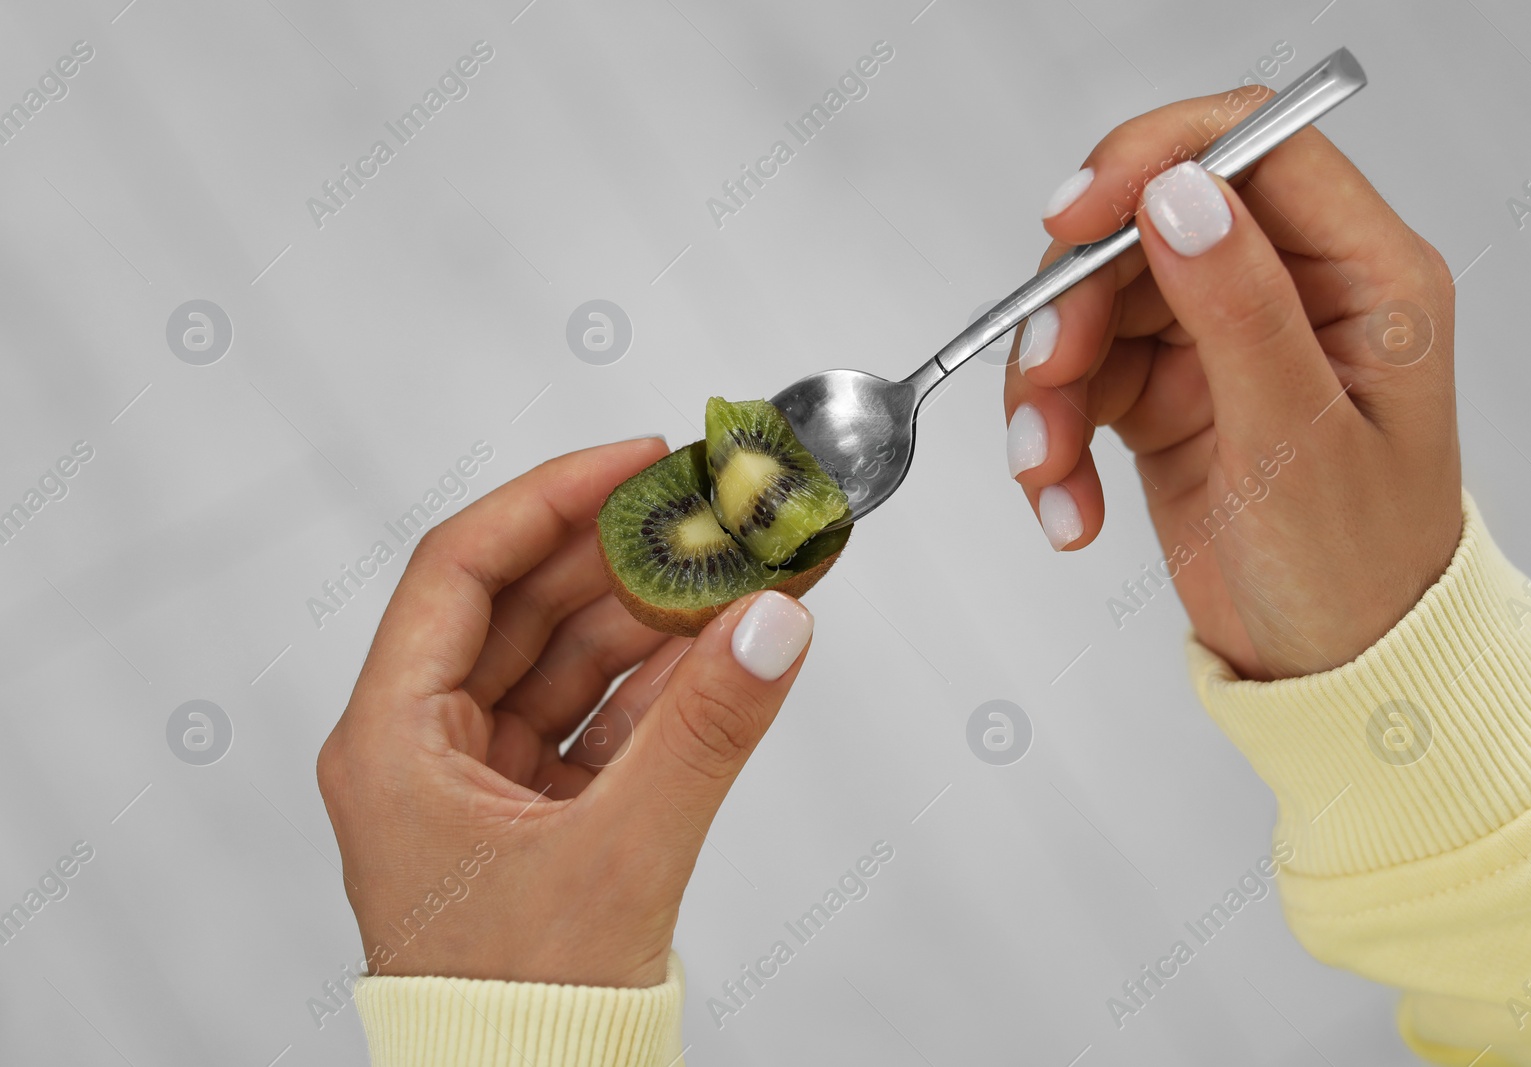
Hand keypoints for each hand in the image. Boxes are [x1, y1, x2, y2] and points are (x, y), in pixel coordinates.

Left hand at [317, 438, 815, 986]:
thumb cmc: (517, 1017)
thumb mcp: (620, 855)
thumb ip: (705, 732)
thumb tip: (775, 622)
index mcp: (392, 742)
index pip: (462, 570)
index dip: (551, 499)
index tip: (637, 460)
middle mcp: (425, 750)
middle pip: (524, 607)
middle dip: (622, 556)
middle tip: (708, 511)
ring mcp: (483, 783)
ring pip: (568, 663)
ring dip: (653, 619)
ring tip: (736, 572)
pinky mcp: (537, 817)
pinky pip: (599, 721)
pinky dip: (659, 687)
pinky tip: (721, 649)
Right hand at [1009, 88, 1461, 679]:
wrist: (1329, 675)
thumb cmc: (1356, 570)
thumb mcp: (1300, 438)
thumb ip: (1242, 308)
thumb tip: (1181, 196)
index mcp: (1358, 273)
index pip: (1250, 147)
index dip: (1153, 159)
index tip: (1074, 218)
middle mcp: (1286, 291)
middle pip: (1146, 229)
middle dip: (1077, 301)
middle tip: (1047, 374)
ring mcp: (1219, 342)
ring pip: (1095, 306)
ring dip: (1048, 385)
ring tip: (1047, 469)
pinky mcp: (1164, 395)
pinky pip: (1078, 381)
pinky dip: (1053, 438)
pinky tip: (1065, 503)